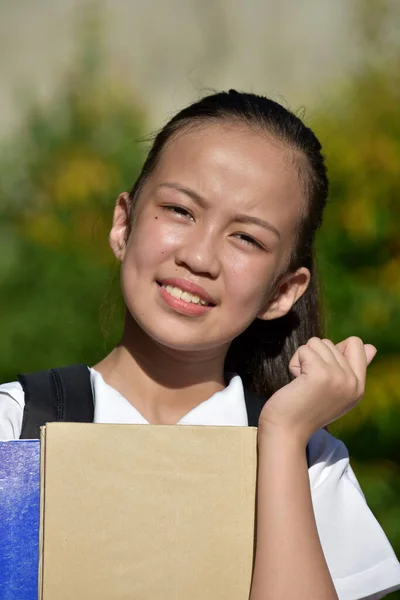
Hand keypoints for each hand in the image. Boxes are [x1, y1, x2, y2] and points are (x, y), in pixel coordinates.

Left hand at [258, 337, 376, 444]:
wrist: (287, 431)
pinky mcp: (321, 374)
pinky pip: (304, 350)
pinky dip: (294, 363)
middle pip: (330, 343)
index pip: (357, 344)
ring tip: (302, 382)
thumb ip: (351, 369)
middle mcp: (353, 382)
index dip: (334, 349)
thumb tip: (371, 346)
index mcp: (359, 387)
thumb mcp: (335, 391)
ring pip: (316, 343)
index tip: (322, 370)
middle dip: (313, 358)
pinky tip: (295, 382)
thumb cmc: (305, 409)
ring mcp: (339, 377)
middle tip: (308, 384)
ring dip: (302, 359)